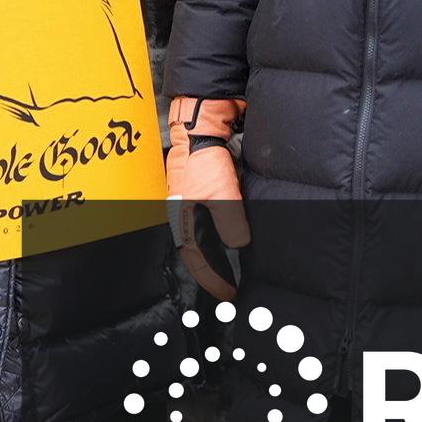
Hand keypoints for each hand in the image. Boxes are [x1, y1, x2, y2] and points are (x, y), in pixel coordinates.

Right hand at [165, 96, 250, 298]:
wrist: (201, 128)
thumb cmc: (203, 159)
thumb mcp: (220, 193)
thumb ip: (230, 220)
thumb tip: (238, 244)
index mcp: (183, 219)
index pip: (194, 258)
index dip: (211, 279)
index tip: (227, 294)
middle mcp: (186, 215)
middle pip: (198, 251)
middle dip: (213, 272)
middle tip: (230, 287)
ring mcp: (195, 205)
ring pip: (205, 238)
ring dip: (217, 256)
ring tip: (233, 270)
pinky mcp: (206, 194)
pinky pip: (214, 223)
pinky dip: (223, 237)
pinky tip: (234, 240)